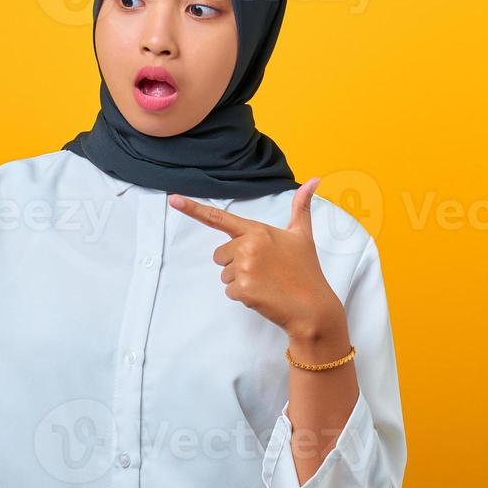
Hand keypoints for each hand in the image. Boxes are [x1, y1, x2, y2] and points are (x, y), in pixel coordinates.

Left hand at [168, 177, 344, 340]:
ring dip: (240, 280)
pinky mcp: (243, 289)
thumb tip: (314, 180)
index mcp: (258, 231)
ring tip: (266, 282)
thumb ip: (301, 207)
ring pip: (224, 274)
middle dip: (236, 263)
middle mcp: (248, 246)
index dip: (193, 208)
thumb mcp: (303, 235)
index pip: (220, 217)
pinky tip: (263, 294)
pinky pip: (230, 291)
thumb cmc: (306, 271)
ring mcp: (244, 268)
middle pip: (220, 254)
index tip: (173, 199)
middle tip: (263, 270)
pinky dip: (243, 295)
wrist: (312, 307)